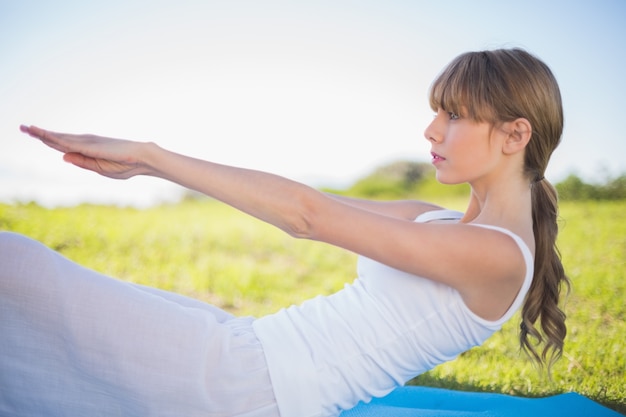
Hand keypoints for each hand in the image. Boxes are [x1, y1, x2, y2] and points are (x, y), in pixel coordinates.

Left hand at [20, 125, 151, 179]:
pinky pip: (71, 143)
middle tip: (23, 127)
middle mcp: (86, 143)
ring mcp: (90, 142)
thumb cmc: (127, 165)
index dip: (47, 139)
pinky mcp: (93, 146)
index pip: (63, 145)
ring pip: (61, 138)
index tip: (32, 133)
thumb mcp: (101, 169)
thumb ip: (83, 162)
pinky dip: (56, 139)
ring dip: (44, 134)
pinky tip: (44, 136)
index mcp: (88, 150)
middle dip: (40, 134)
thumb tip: (62, 156)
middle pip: (59, 138)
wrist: (144, 159)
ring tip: (27, 129)